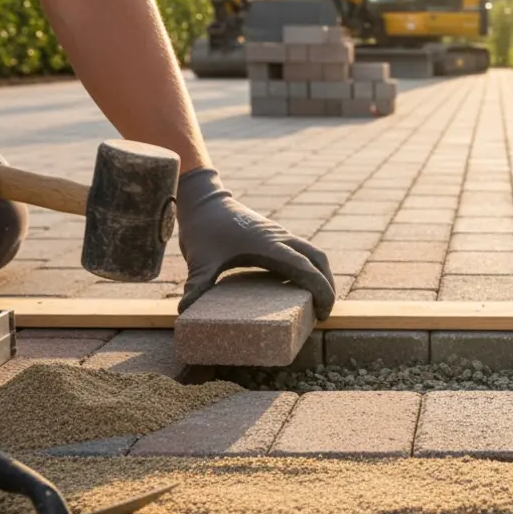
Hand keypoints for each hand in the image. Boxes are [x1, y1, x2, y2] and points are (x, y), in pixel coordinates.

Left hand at [175, 168, 335, 318]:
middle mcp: (279, 237)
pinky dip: (307, 267)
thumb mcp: (199, 259)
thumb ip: (197, 285)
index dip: (320, 288)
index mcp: (268, 244)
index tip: (324, 311)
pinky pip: (300, 251)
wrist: (203, 201)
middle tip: (324, 311)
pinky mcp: (273, 235)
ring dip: (320, 274)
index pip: (304, 267)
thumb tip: (184, 313)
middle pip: (318, 258)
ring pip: (312, 253)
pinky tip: (296, 285)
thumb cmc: (203, 228)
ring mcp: (278, 234)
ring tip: (317, 300)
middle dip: (328, 284)